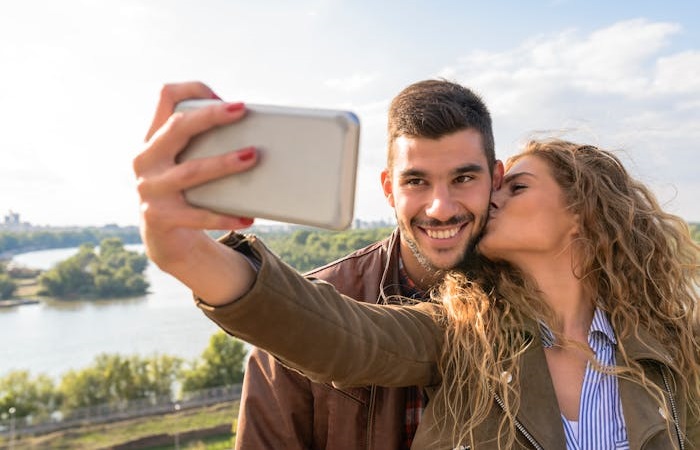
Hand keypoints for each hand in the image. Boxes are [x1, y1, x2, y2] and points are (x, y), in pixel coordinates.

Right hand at [133, 82, 256, 302]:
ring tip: (252, 157)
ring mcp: (149, 189)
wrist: (165, 239)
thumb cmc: (187, 192)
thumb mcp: (187, 163)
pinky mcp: (159, 218)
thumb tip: (255, 130)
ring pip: (191, 171)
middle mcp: (146, 160)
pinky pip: (197, 216)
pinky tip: (247, 216)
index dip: (192, 89)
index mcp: (153, 139)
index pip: (165, 98)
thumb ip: (205, 144)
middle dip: (210, 116)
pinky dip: (224, 216)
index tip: (220, 95)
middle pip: (177, 128)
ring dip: (224, 163)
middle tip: (241, 110)